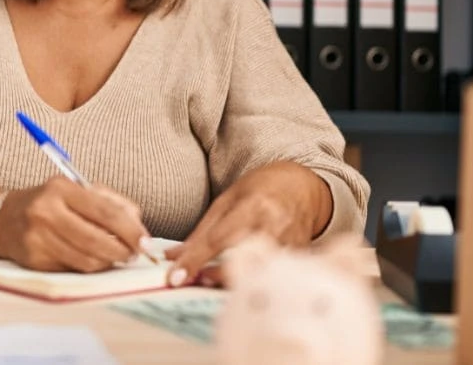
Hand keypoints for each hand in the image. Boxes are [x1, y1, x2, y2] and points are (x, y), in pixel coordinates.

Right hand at [0, 176, 149, 272]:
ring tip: (117, 257)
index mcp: (61, 189)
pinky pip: (73, 269)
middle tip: (134, 254)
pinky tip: (95, 260)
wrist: (2, 218)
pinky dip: (90, 267)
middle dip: (122, 250)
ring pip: (86, 259)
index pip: (104, 211)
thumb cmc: (49, 202)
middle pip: (96, 239)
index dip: (130, 229)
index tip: (145, 241)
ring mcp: (38, 238)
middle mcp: (47, 212)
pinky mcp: (34, 259)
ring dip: (108, 262)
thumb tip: (137, 223)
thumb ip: (110, 202)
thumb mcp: (76, 191)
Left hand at [165, 161, 331, 286]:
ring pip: (259, 273)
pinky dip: (256, 284)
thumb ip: (200, 233)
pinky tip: (246, 282)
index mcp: (253, 206)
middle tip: (197, 279)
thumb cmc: (259, 192)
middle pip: (240, 259)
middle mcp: (274, 226)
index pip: (218, 239)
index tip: (174, 278)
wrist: (302, 188)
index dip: (195, 260)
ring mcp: (291, 245)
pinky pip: (274, 278)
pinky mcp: (299, 260)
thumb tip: (171, 257)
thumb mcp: (226, 201)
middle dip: (215, 275)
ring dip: (235, 282)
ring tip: (218, 281)